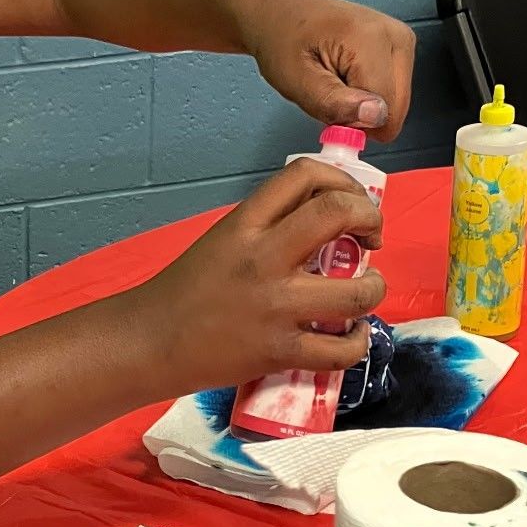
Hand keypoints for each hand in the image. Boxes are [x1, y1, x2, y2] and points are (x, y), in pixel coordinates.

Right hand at [131, 158, 385, 397]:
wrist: (151, 342)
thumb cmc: (187, 290)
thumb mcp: (224, 239)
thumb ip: (269, 225)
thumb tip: (327, 218)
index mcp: (245, 223)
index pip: (304, 175)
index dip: (343, 180)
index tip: (351, 202)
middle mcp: (263, 257)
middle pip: (338, 214)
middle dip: (370, 219)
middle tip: (371, 236)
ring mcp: (275, 307)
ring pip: (356, 291)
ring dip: (375, 288)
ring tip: (366, 289)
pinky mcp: (280, 352)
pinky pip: (341, 350)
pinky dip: (357, 342)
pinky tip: (350, 336)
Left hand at [242, 0, 415, 141]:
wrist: (280, 13)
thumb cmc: (282, 40)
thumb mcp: (296, 81)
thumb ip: (334, 103)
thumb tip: (376, 117)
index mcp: (371, 38)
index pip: (385, 109)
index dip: (354, 123)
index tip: (327, 107)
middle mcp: (395, 35)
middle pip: (396, 106)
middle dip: (362, 115)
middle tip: (329, 93)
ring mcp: (401, 39)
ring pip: (396, 102)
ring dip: (364, 105)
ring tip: (335, 82)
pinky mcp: (400, 46)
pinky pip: (393, 90)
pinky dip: (369, 94)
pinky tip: (346, 78)